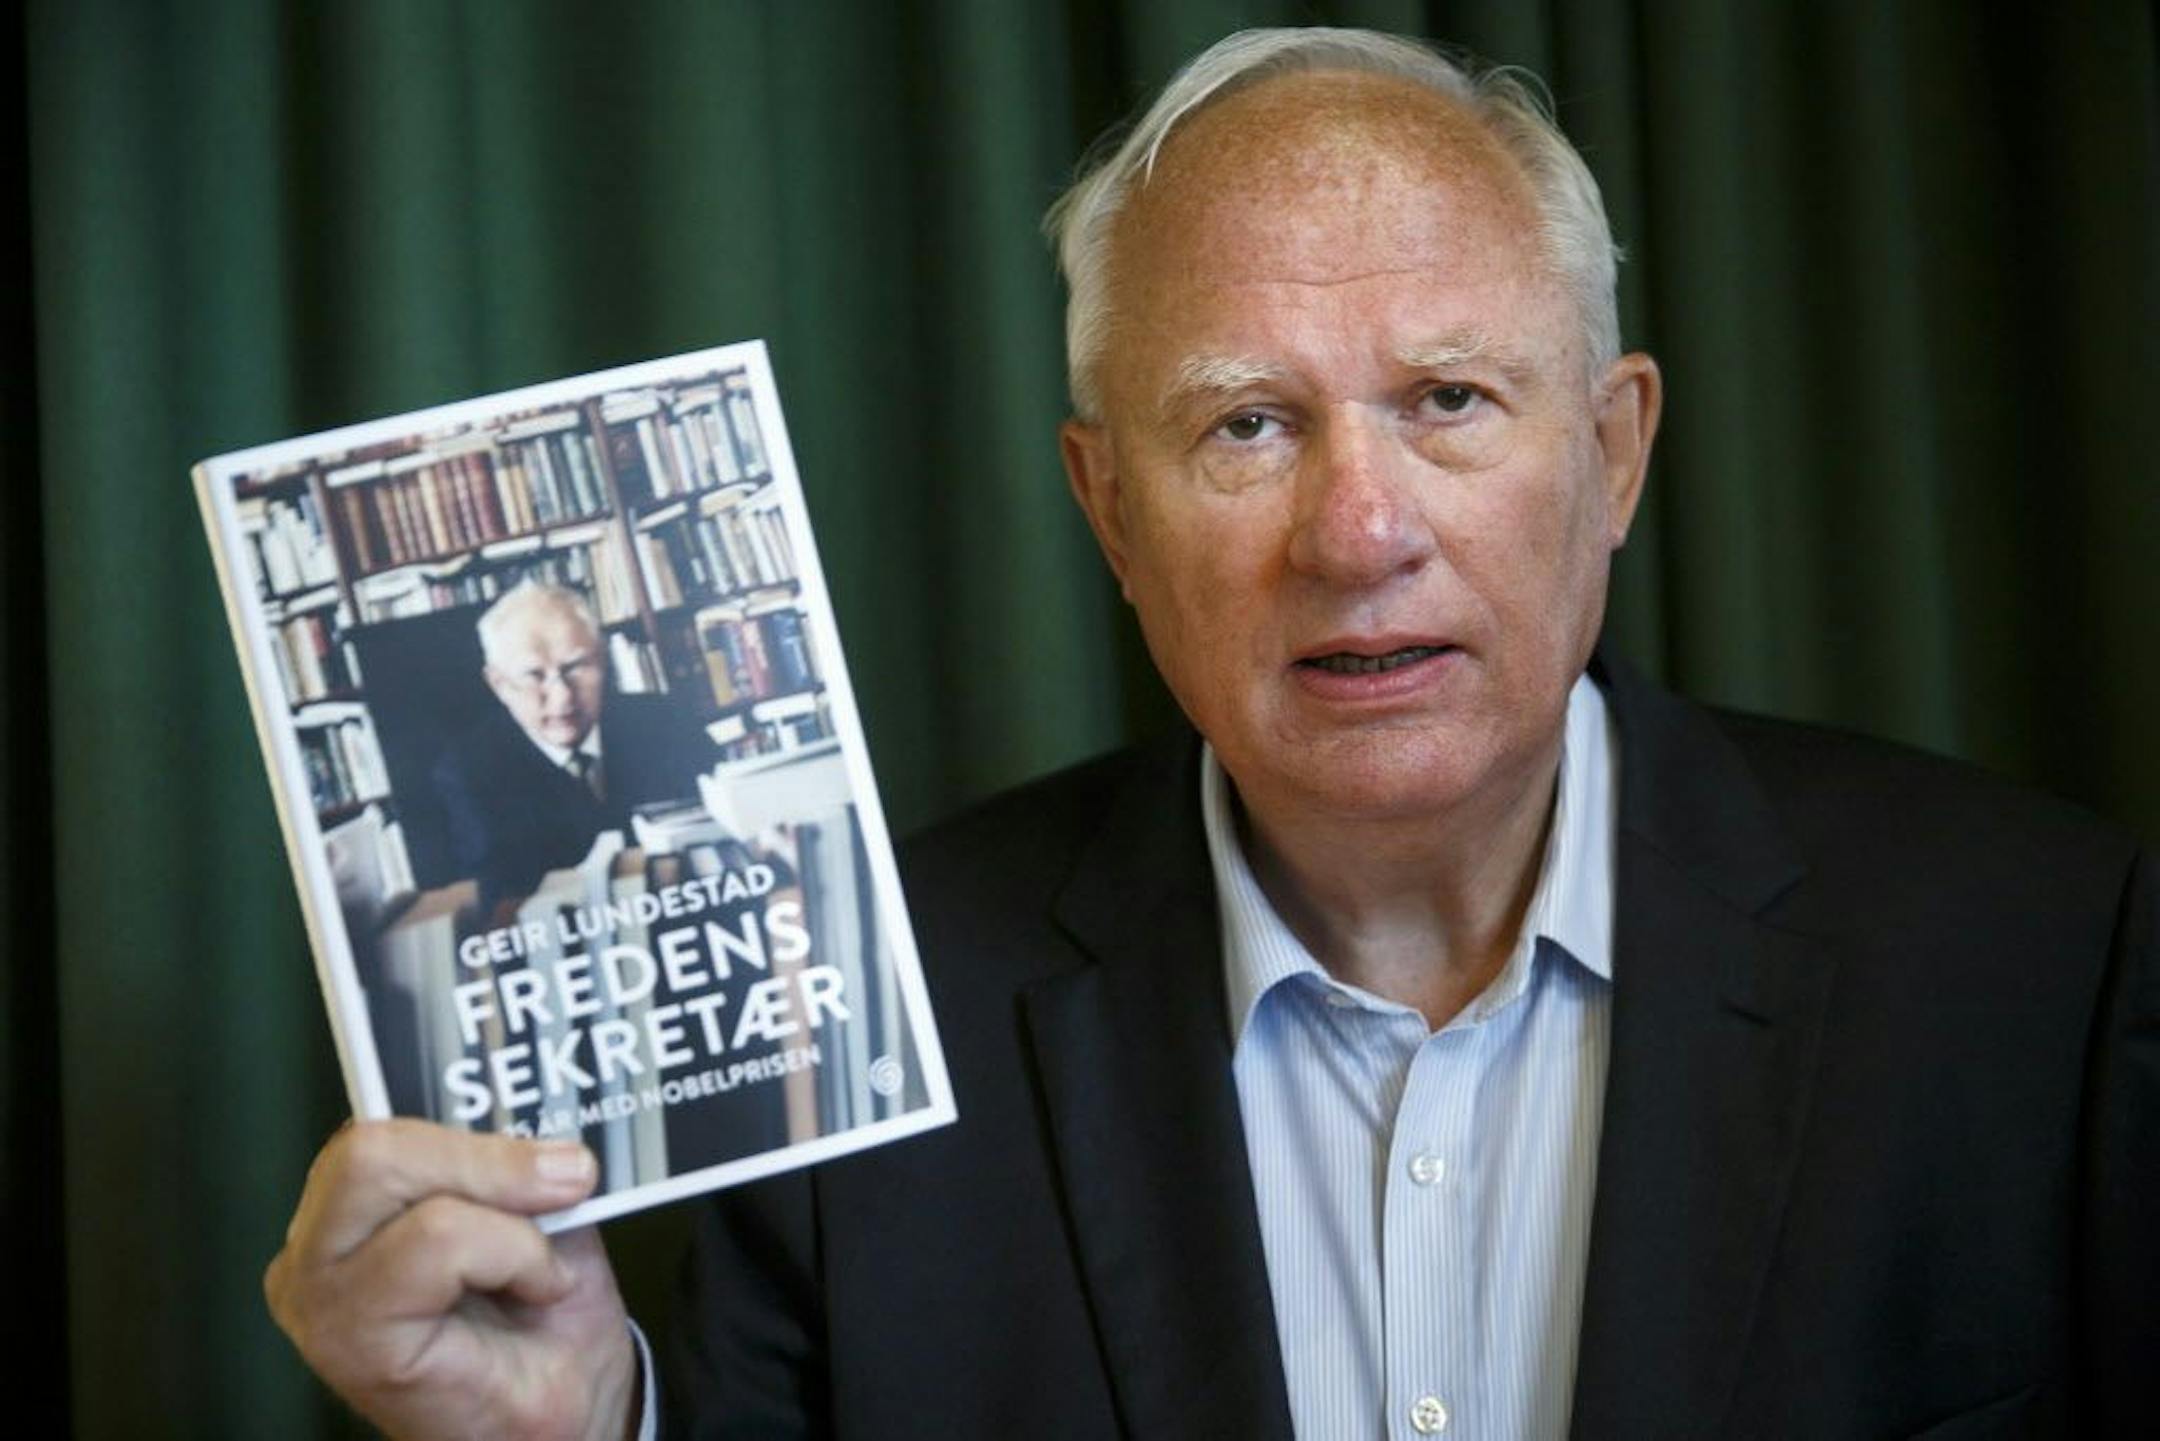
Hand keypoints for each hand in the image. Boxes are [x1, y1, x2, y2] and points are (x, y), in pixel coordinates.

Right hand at [265, 1120, 639, 1440]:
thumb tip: (535, 1118)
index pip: (381, 1126)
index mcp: (350, 1213)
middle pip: (370, 1146)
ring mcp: (317, 1297)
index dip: (465, 1117)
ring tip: (541, 1258)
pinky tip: (532, 1288)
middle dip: (484, 1156)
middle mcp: (313, 1252)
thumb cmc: (544, 1322)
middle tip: (566, 1180)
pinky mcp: (347, 1337)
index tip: (553, 1143)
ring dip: (501, 1211)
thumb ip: (518, 1158)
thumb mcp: (542, 1212)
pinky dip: (508, 1251)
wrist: (569, 1417)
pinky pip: (434, 1242)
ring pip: (392, 1180)